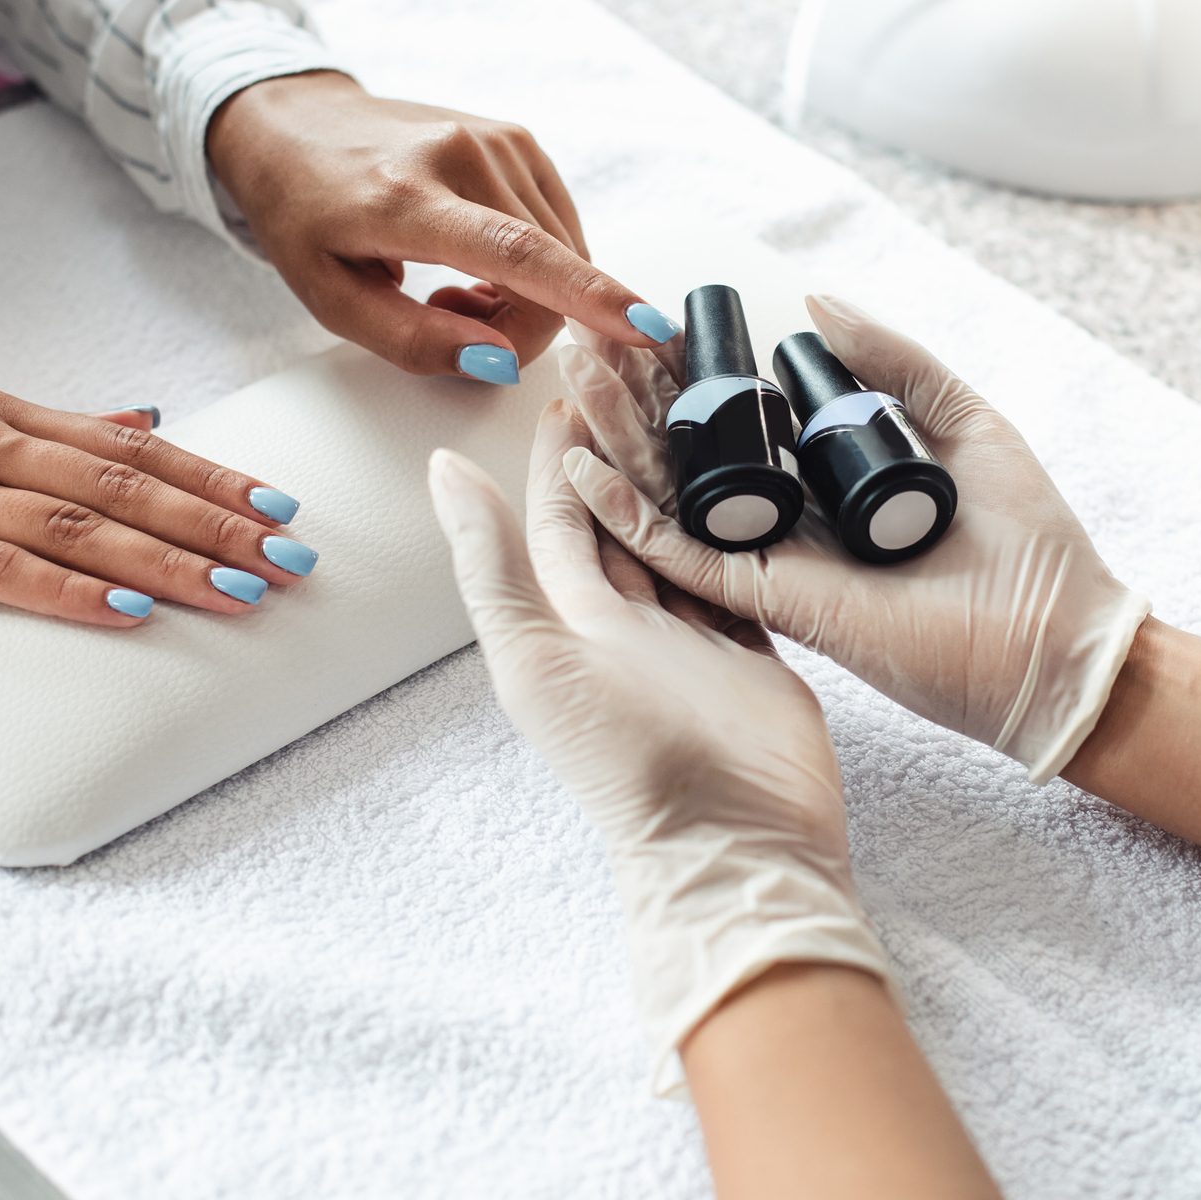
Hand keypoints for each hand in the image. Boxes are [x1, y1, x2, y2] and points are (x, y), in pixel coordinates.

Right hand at [0, 392, 315, 622]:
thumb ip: (56, 433)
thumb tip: (147, 421)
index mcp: (5, 416)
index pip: (135, 446)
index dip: (214, 477)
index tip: (282, 507)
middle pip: (124, 484)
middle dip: (216, 524)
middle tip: (287, 558)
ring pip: (78, 526)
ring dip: (170, 561)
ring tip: (239, 591)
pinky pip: (0, 572)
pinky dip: (72, 591)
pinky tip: (130, 611)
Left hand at [206, 71, 677, 382]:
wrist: (294, 121)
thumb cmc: (305, 215)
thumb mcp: (331, 299)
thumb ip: (416, 340)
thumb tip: (499, 359)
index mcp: (405, 198)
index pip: (517, 252)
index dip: (587, 297)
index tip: (646, 327)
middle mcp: (462, 155)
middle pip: (548, 272)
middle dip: (521, 325)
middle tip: (455, 319)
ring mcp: (498, 139)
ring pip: (563, 254)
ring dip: (526, 294)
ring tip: (455, 284)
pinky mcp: (518, 138)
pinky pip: (559, 228)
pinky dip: (535, 262)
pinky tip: (481, 256)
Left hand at [426, 401, 888, 1087]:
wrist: (734, 842)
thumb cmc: (624, 758)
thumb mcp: (535, 653)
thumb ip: (491, 560)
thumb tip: (439, 465)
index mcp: (568, 618)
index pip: (562, 511)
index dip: (564, 444)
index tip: (576, 372)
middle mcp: (629, 619)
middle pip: (624, 507)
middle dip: (627, 436)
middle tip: (642, 357)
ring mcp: (696, 632)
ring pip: (686, 526)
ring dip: (688, 464)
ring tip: (702, 389)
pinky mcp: (758, 644)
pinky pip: (745, 562)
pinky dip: (746, 516)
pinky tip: (761, 466)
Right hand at [554, 296, 1152, 781]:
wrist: (1057, 639)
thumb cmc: (1029, 542)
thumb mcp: (964, 420)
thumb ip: (895, 363)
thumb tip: (814, 301)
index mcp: (830, 483)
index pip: (741, 421)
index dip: (691, 374)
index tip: (647, 321)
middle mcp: (794, 522)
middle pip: (693, 452)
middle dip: (635, 396)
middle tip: (588, 340)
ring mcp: (777, 562)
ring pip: (673, 495)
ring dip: (615, 438)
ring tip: (570, 376)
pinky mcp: (772, 600)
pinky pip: (683, 557)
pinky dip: (626, 516)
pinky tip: (579, 467)